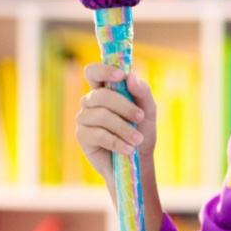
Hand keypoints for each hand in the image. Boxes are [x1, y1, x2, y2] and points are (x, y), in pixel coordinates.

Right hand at [75, 63, 157, 184]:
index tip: (120, 76)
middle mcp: (90, 102)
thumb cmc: (141, 131)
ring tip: (138, 140)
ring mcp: (84, 119)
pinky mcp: (82, 136)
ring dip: (124, 129)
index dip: (104, 70)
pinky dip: (117, 142)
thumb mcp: (148, 111)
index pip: (93, 72)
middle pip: (101, 95)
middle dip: (125, 107)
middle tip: (140, 118)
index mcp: (104, 90)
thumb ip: (142, 92)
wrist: (137, 160)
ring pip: (102, 116)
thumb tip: (130, 77)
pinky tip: (128, 149)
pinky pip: (99, 135)